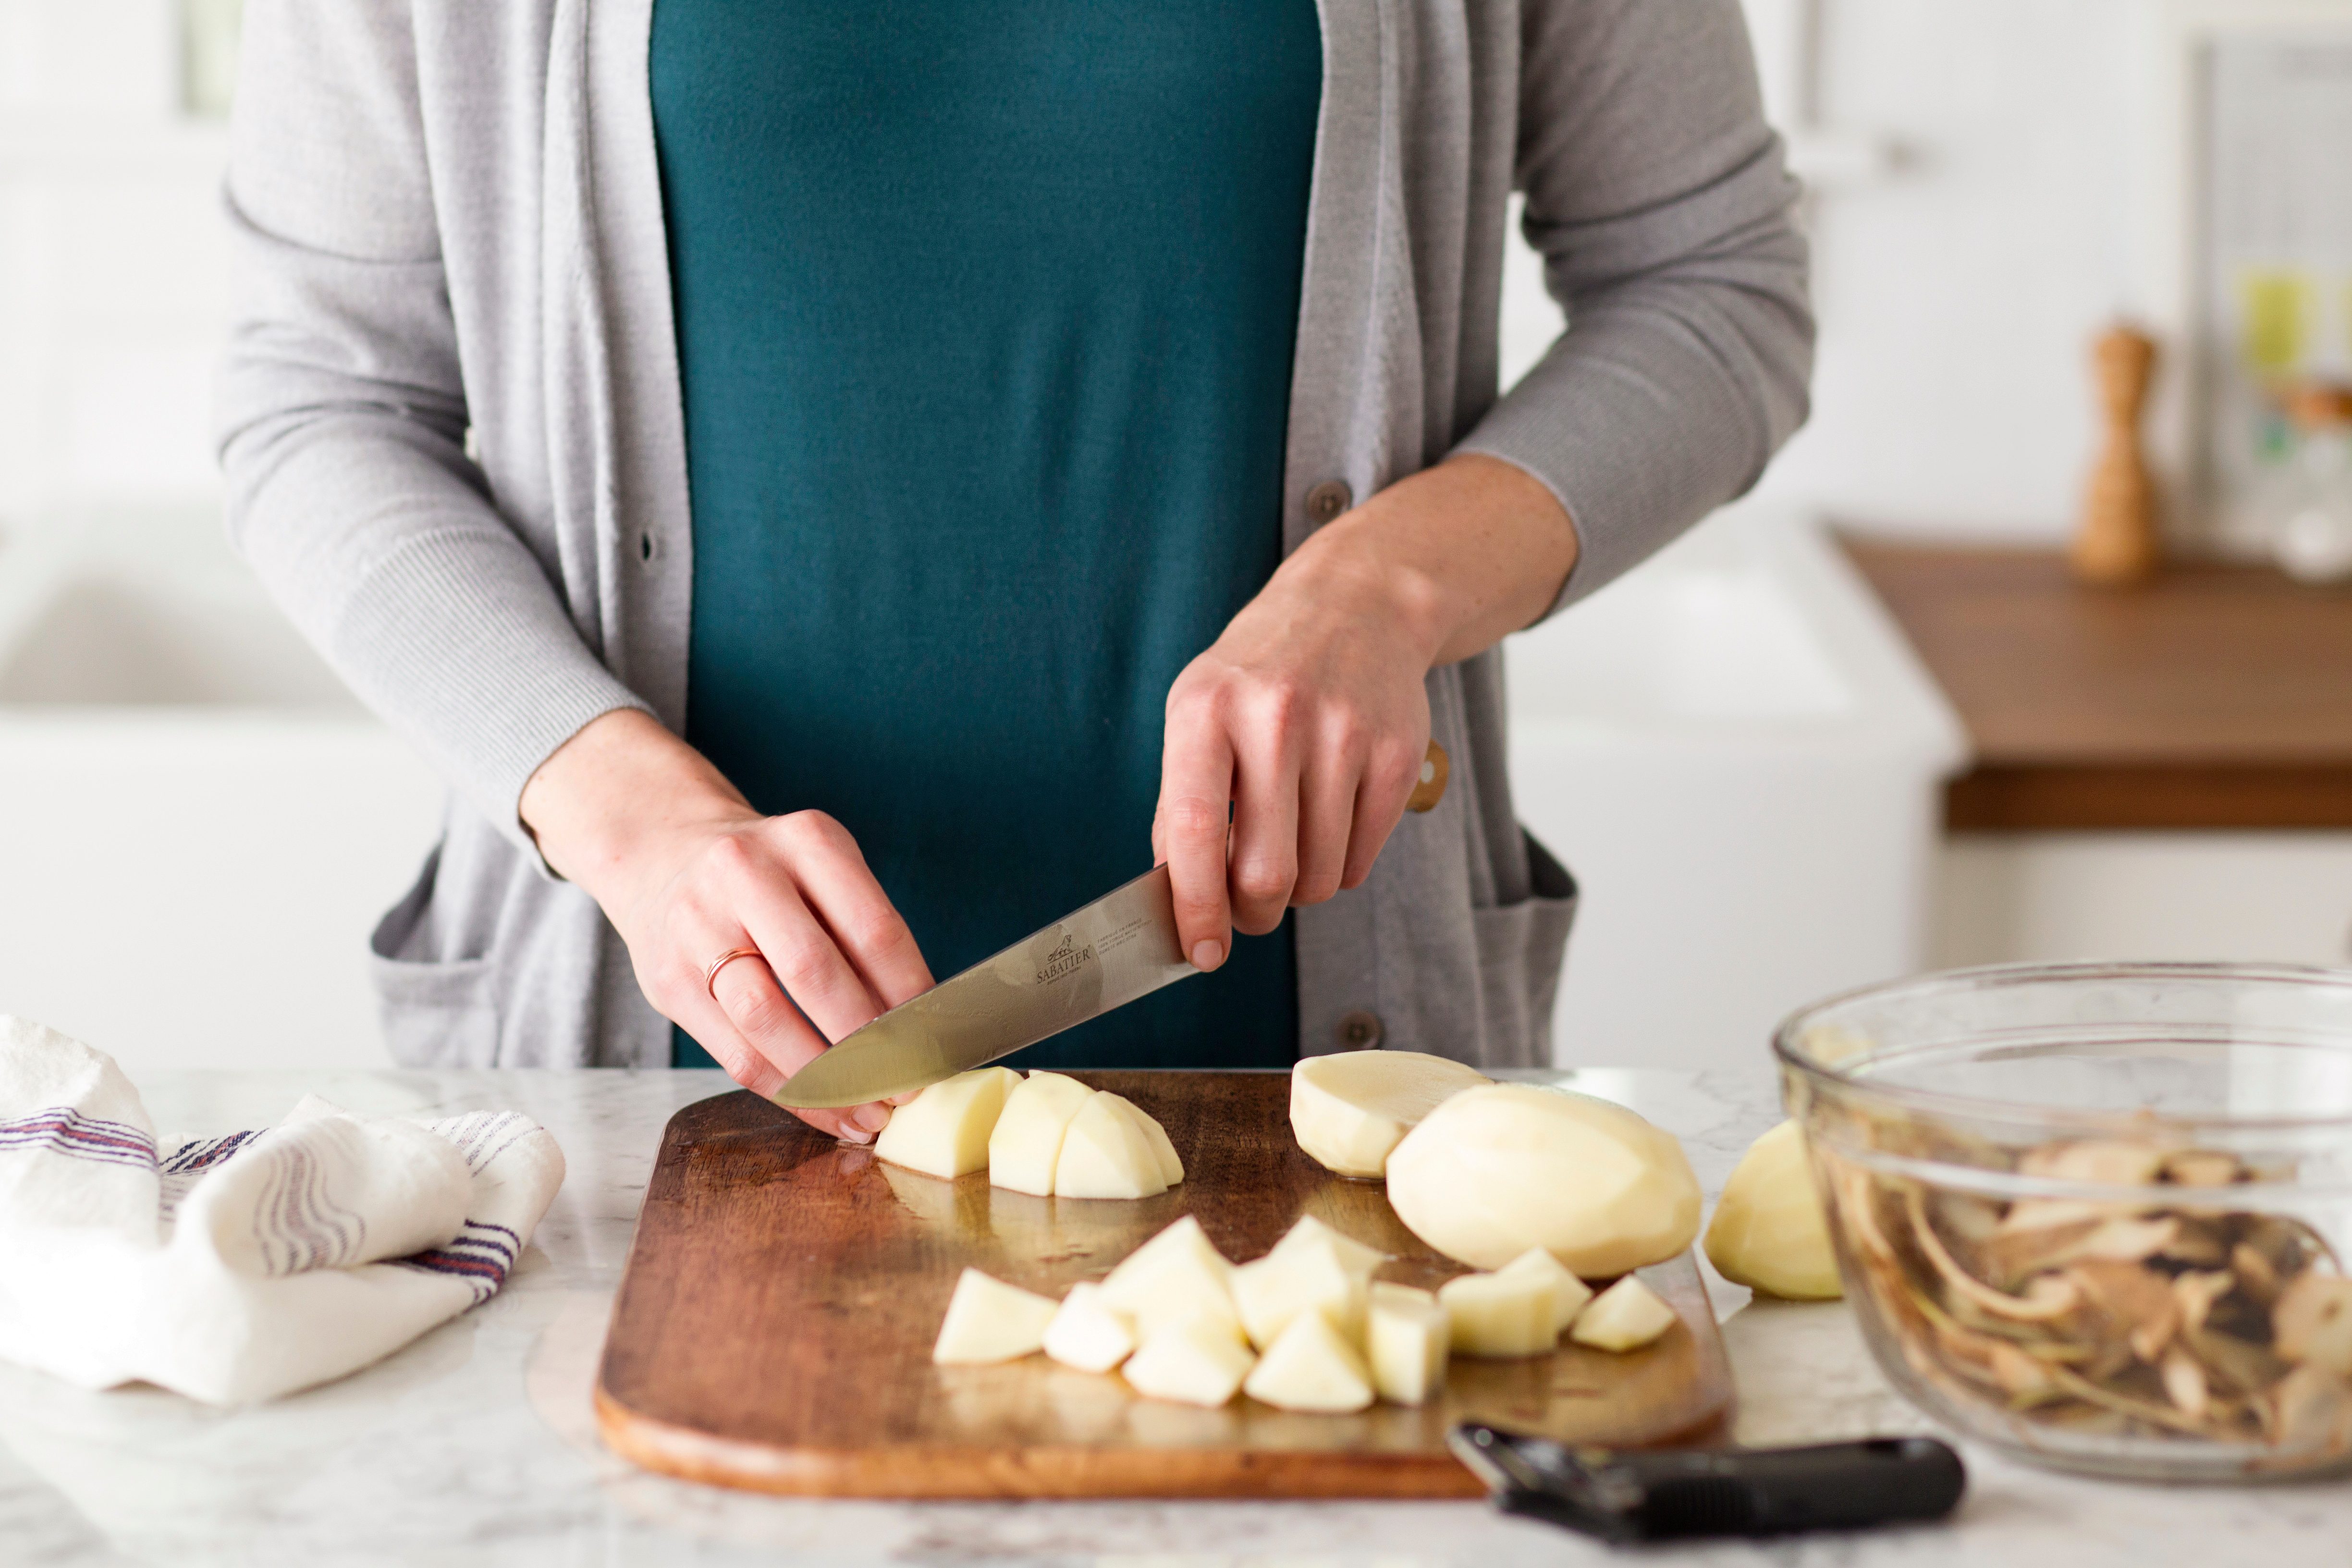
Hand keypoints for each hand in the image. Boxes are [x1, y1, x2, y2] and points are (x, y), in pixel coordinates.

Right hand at [520, 710, 932, 1141]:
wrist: (664, 856)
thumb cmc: (772, 879)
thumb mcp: (824, 873)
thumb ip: (867, 936)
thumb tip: (923, 1030)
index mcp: (806, 841)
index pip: (874, 929)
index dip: (912, 996)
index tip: (938, 1043)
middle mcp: (744, 872)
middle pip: (815, 973)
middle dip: (868, 1043)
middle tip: (910, 1086)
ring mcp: (695, 925)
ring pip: (766, 1019)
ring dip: (825, 1079)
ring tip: (870, 1110)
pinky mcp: (666, 981)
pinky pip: (735, 1053)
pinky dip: (787, 1093)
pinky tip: (824, 1110)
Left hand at [1154, 454, 1575, 967]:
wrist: (1357, 605)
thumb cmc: (1260, 675)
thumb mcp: (1197, 715)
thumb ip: (1182, 807)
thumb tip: (1178, 902)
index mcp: (1206, 710)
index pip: (1197, 831)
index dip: (1195, 907)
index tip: (1199, 953)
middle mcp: (1276, 718)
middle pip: (1268, 872)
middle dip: (1254, 912)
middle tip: (1249, 909)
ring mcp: (1345, 734)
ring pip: (1321, 877)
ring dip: (1301, 888)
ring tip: (1291, 846)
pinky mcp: (1398, 754)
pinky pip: (1363, 858)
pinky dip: (1341, 864)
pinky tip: (1330, 820)